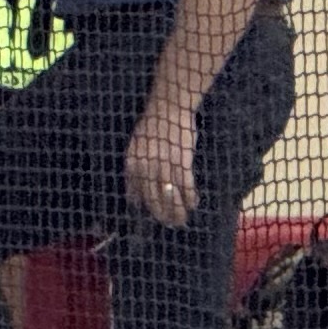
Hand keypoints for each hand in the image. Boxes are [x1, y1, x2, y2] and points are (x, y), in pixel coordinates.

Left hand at [124, 100, 199, 227]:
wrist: (168, 105)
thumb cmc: (153, 124)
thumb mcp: (135, 145)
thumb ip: (134, 167)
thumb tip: (133, 193)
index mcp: (132, 163)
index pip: (134, 193)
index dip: (142, 206)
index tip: (149, 215)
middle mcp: (146, 167)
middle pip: (153, 199)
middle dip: (161, 214)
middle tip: (169, 223)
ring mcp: (164, 165)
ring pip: (170, 196)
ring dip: (177, 211)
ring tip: (181, 220)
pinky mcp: (182, 161)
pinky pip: (186, 186)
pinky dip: (191, 197)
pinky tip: (194, 203)